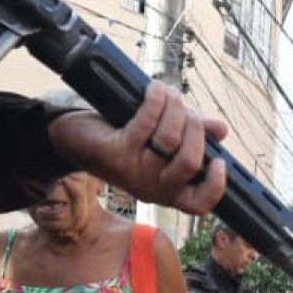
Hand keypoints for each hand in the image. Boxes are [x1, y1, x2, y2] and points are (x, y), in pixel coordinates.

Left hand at [49, 81, 227, 214]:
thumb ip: (190, 136)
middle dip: (195, 128)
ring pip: (169, 139)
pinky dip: (156, 101)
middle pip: (189, 162)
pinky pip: (146, 124)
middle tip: (187, 109)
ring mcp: (133, 172)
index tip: (220, 162)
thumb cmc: (120, 138)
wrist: (71, 138)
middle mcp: (151, 188)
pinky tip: (155, 89)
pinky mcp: (115, 154)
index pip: (198, 203)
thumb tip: (220, 130)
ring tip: (168, 92)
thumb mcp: (158, 140)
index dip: (216, 186)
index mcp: (167, 189)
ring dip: (175, 107)